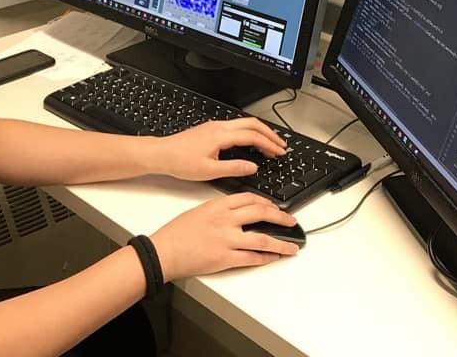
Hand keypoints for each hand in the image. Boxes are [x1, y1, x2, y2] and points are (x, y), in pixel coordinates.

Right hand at [150, 192, 299, 280]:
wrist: (163, 251)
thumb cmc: (175, 234)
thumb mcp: (198, 212)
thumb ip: (218, 211)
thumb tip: (236, 214)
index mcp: (218, 205)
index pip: (249, 198)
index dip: (266, 202)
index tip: (274, 206)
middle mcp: (225, 220)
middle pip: (261, 213)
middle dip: (281, 217)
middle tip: (291, 221)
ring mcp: (226, 239)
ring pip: (263, 239)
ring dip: (281, 243)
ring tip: (292, 246)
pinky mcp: (225, 258)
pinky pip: (252, 258)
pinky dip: (266, 258)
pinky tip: (274, 258)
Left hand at [156, 118, 286, 180]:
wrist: (161, 154)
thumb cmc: (180, 162)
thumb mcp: (209, 171)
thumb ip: (234, 168)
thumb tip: (253, 167)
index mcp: (220, 135)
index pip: (252, 136)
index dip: (268, 144)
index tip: (278, 152)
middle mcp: (218, 127)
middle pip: (252, 124)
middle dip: (269, 134)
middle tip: (281, 145)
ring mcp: (214, 126)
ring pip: (244, 123)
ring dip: (260, 131)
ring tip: (270, 143)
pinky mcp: (210, 129)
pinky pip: (236, 126)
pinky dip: (249, 132)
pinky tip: (251, 142)